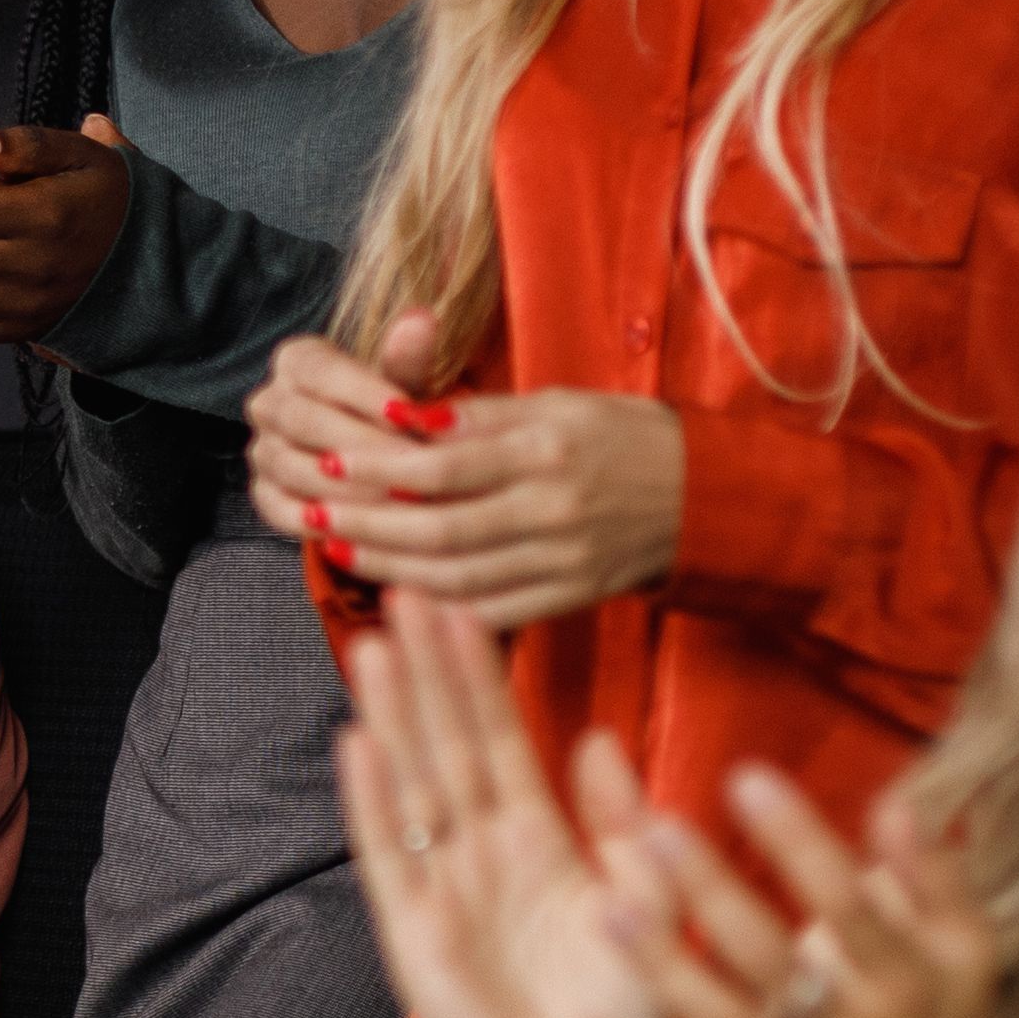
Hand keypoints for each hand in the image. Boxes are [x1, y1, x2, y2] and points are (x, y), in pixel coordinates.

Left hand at [249, 310, 682, 628]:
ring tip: (336, 550)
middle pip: (440, 527)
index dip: (382, 468)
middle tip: (312, 516)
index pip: (447, 464)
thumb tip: (404, 419)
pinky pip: (490, 612)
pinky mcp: (570, 598)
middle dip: (368, 525)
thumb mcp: (561, 405)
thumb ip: (484, 417)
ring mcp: (563, 561)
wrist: (706, 498)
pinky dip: (437, 607)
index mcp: (548, 450)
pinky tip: (393, 593)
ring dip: (387, 568)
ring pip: (457, 576)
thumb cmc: (624, 438)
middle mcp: (554, 509)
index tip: (332, 462)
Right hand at [327, 590, 651, 1017]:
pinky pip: (389, 856)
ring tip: (372, 643)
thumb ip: (626, 826)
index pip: (501, 738)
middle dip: (427, 670)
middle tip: (406, 589)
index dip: (479, 673)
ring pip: (411, 783)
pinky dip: (371, 801)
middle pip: (446, 743)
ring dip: (392, 715)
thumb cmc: (618, 1016)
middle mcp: (480, 855)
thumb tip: (596, 741)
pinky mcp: (414, 934)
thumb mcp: (647, 905)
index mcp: (536, 842)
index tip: (461, 604)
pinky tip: (355, 743)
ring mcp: (441, 891)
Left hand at [595, 761, 1018, 1017]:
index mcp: (905, 983)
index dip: (797, 840)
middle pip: (771, 961)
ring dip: (662, 969)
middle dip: (712, 895)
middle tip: (656, 830)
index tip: (745, 777)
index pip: (848, 903)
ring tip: (607, 909)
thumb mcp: (966, 951)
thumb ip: (935, 875)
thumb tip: (895, 801)